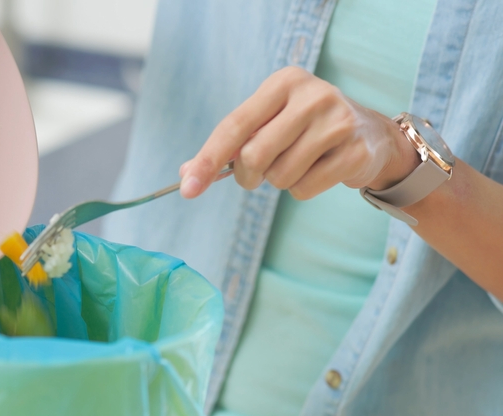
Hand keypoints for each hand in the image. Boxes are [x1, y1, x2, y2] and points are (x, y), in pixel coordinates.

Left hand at [179, 66, 420, 198]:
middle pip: (254, 155)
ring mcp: (338, 122)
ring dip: (279, 181)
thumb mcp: (268, 123)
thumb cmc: (305, 129)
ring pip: (280, 176)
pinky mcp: (355, 151)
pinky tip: (320, 170)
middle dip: (247, 176)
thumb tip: (188, 172)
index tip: (188, 188)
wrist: (370, 135)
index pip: (234, 125)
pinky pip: (304, 189)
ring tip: (298, 164)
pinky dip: (303, 189)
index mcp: (284, 82)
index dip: (208, 159)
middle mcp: (312, 95)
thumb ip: (230, 145)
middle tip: (256, 176)